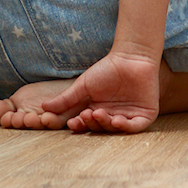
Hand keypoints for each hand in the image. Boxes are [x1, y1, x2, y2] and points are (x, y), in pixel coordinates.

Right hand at [41, 49, 162, 133]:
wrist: (131, 57)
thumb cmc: (107, 69)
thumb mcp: (83, 85)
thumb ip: (66, 98)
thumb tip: (43, 108)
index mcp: (97, 112)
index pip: (86, 124)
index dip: (78, 125)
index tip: (70, 122)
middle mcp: (112, 117)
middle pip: (99, 129)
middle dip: (91, 124)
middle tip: (85, 115)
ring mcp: (128, 117)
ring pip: (115, 130)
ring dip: (106, 125)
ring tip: (98, 114)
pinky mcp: (145, 115)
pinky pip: (135, 127)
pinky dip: (125, 126)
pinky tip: (116, 120)